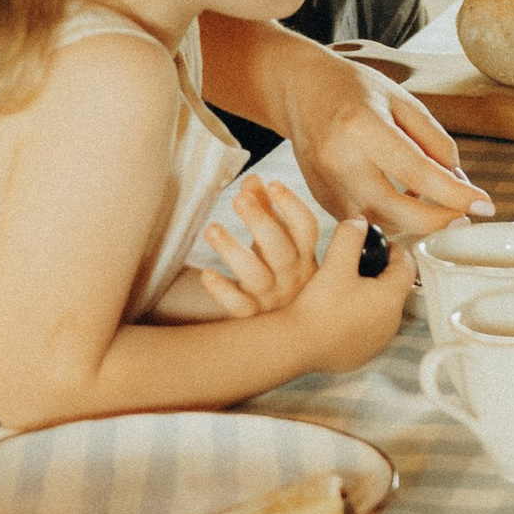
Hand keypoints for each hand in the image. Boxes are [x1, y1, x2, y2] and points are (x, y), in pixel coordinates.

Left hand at [192, 177, 330, 319]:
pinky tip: (206, 273)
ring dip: (234, 251)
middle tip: (239, 199)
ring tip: (211, 229)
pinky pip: (239, 306)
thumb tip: (252, 179)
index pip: (307, 230)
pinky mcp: (252, 318)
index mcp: (305, 258)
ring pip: (257, 276)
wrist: (289, 334)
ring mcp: (272, 300)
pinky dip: (223, 290)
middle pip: (281, 250)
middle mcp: (292, 279)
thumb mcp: (279, 245)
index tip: (273, 184)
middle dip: (261, 222)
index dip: (292, 206)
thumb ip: (266, 211)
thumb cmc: (280, 276)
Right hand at [274, 42, 490, 242]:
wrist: (298, 89)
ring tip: (437, 203)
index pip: (417, 173)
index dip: (455, 195)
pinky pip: (365, 221)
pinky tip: (405, 200)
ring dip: (416, 221)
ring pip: (381, 223)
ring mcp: (325, 184)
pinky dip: (391, 218)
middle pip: (397, 210)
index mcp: (361, 127)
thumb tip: (460, 184)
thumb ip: (435, 142)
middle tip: (465, 215)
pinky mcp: (321, 199)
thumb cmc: (352, 89)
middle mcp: (339, 160)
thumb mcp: (402, 100)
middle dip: (439, 220)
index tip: (484, 206)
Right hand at [275, 213, 415, 375]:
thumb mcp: (335, 263)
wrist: (296, 346)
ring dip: (371, 294)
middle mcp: (392, 322)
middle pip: (396, 286)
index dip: (393, 249)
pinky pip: (369, 327)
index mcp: (391, 297)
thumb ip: (350, 236)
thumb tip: (359, 222)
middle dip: (381, 271)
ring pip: (382, 308)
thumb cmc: (317, 309)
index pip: (406, 265)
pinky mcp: (364, 353)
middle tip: (358, 262)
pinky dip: (360, 315)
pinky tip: (340, 309)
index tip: (376, 244)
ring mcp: (379, 340)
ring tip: (347, 285)